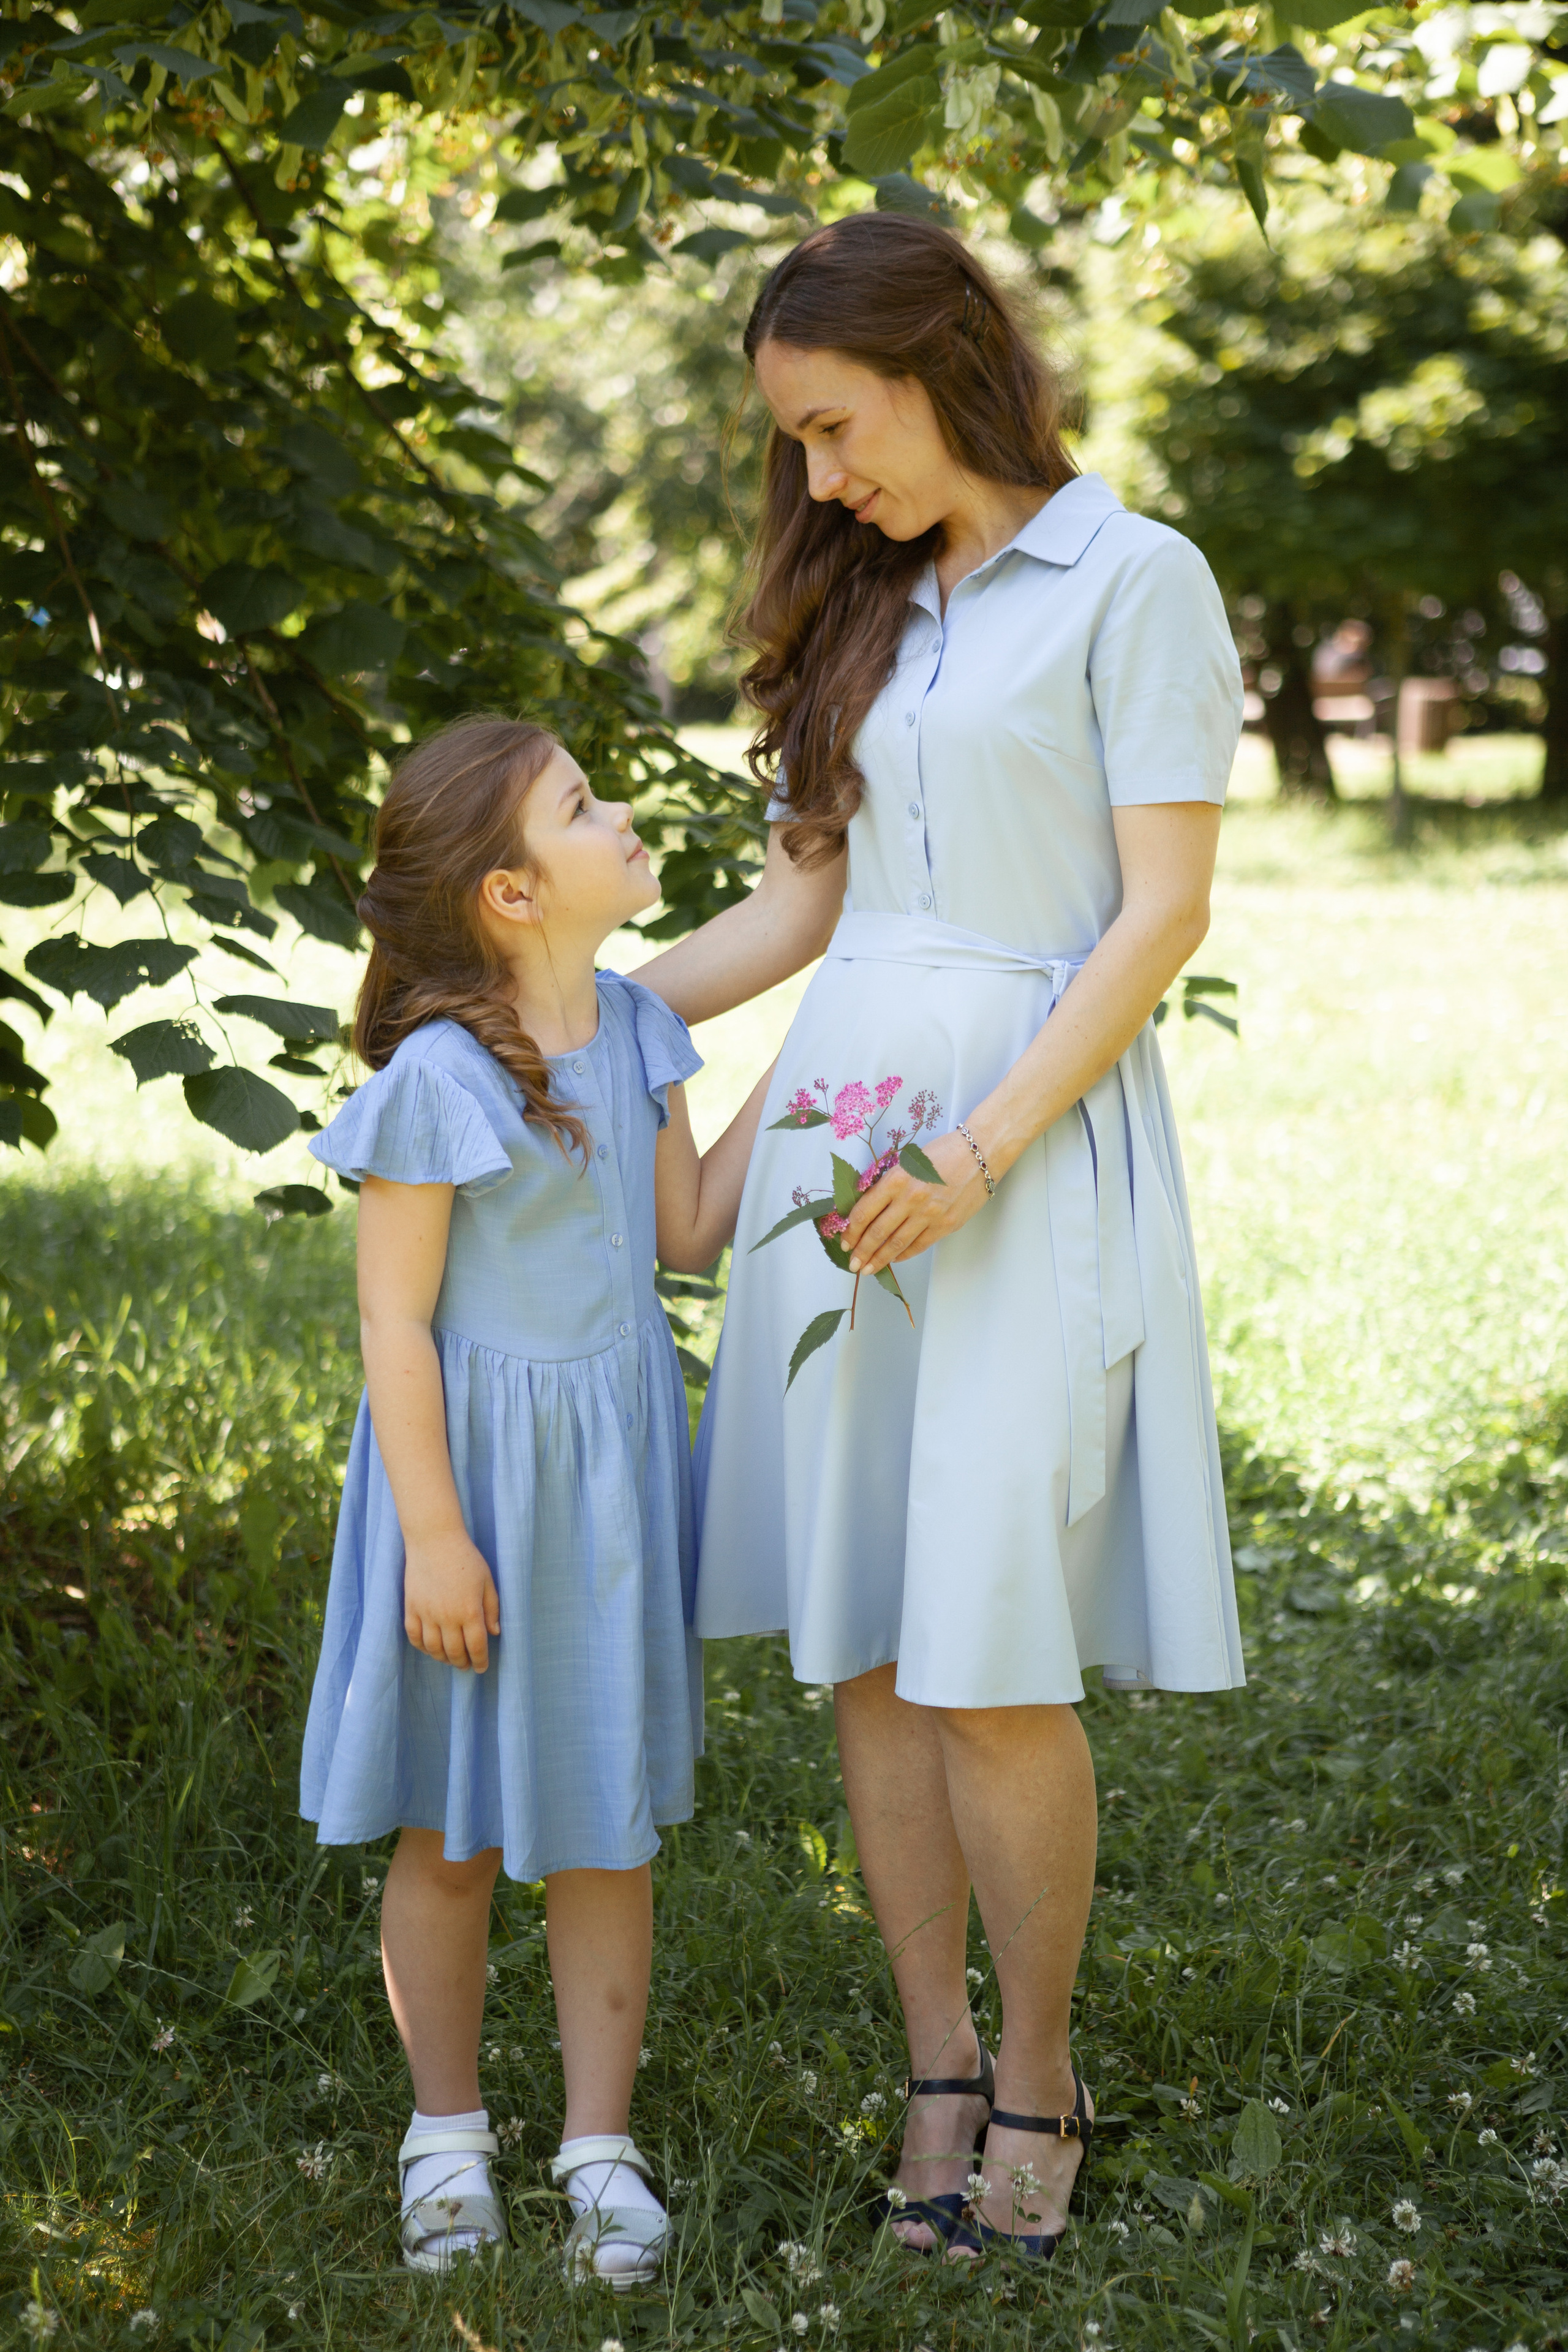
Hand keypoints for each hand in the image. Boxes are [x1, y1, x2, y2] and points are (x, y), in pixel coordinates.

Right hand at [403, 1529, 500, 1671]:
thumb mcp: (487, 1581)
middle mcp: (447, 1616)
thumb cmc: (466, 1558)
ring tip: (450, 1659)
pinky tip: (430, 1647)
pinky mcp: (411, 1607)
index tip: (482, 1667)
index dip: (480, 1661)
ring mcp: (426, 1613)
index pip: (476, 1646)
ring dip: (443, 1658)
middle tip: (466, 1665)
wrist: (434, 1540)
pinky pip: (414, 1636)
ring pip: (433, 1648)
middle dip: (462, 1663)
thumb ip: (492, 1609)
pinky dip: (422, 1647)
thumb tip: (494, 1632)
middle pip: (454, 1652)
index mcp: (470, 1611)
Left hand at [842, 1128, 992, 1275]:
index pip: (864, 1211)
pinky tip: (894, 1259)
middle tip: (853, 1264)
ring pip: (897, 1243)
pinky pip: (919, 1245)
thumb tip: (870, 1210)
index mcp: (896, 1179)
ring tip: (868, 1269)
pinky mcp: (945, 1225)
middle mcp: (910, 1199)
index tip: (845, 1241)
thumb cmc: (943, 1153)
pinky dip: (904, 1254)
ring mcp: (929, 1214)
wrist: (980, 1154)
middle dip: (862, 1251)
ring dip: (879, 1259)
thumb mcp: (908, 1162)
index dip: (851, 1230)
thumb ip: (890, 1185)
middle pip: (878, 1232)